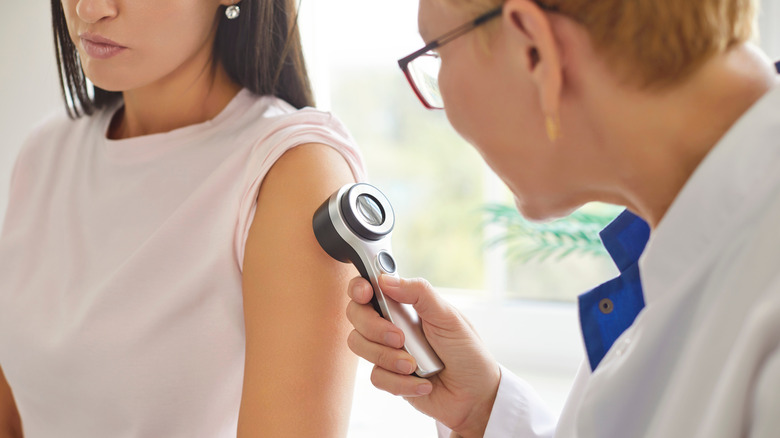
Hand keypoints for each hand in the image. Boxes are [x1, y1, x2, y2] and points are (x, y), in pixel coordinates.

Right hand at [346, 275, 500, 437]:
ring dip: (388, 357)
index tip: (365, 294)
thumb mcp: (448, 317)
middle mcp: (392, 324)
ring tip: (414, 365)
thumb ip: (419, 293)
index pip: (370, 288)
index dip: (359, 288)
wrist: (475, 395)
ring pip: (359, 345)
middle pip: (356, 315)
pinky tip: (423, 384)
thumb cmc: (467, 352)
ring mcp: (388, 351)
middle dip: (374, 327)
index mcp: (405, 305)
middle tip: (400, 338)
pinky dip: (401, 382)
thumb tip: (385, 279)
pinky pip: (376, 376)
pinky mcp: (389, 377)